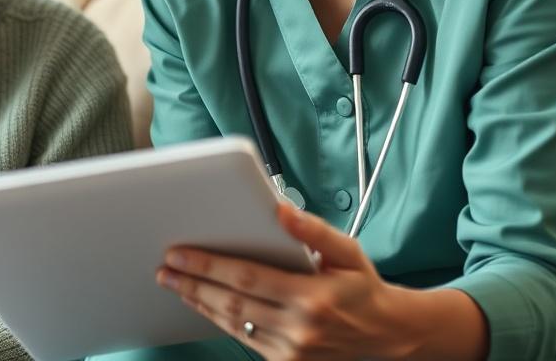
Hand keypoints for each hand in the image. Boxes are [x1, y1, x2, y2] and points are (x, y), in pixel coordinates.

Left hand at [156, 203, 416, 360]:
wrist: (389, 338)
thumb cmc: (364, 290)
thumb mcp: (348, 252)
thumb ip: (313, 231)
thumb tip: (280, 210)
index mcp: (312, 296)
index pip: (247, 277)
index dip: (208, 266)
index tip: (180, 253)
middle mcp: (300, 328)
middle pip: (232, 303)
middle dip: (194, 284)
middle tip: (165, 269)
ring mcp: (292, 351)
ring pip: (234, 325)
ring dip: (200, 303)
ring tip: (175, 285)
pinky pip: (245, 340)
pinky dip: (220, 321)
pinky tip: (204, 305)